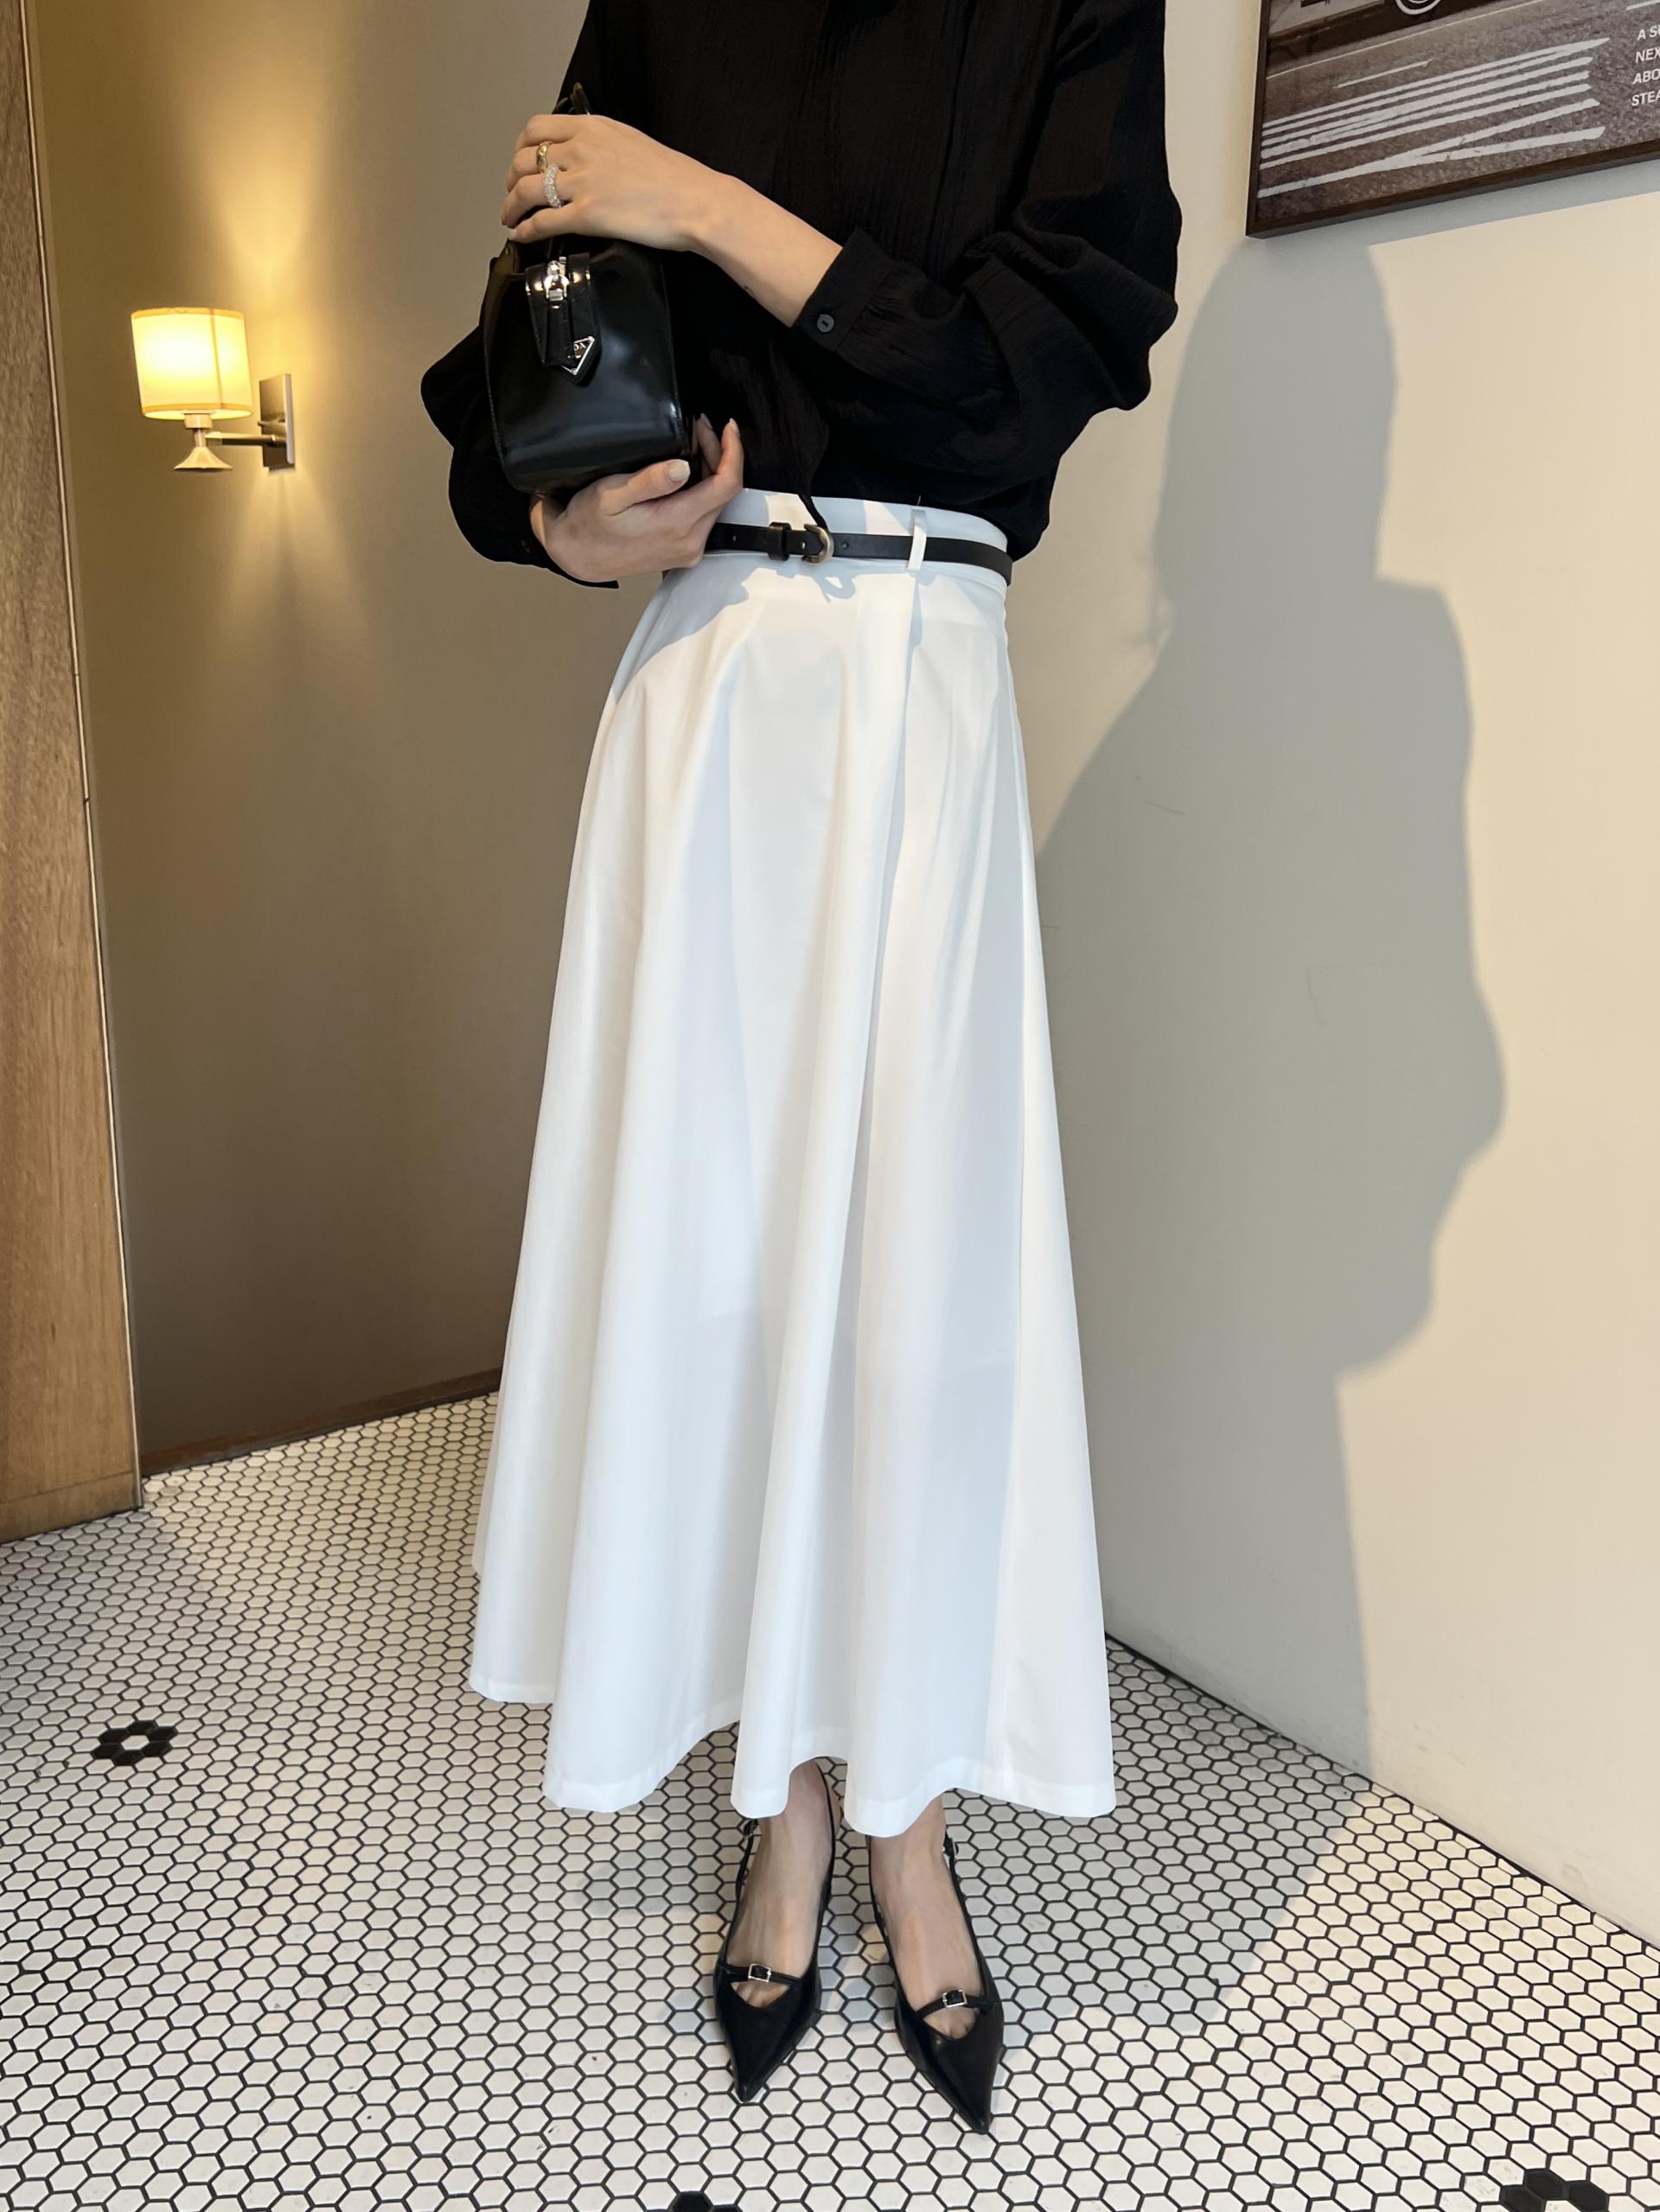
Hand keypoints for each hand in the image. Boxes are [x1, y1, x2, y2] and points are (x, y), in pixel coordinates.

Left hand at [503, 110, 725, 251]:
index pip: (537, 128)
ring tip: (510, 218)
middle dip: (511, 178)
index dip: (521, 147)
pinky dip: (525, 229)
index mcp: (592, 128)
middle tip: (513, 194)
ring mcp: (582, 182)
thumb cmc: (674, 177)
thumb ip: (602, 144)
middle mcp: (581, 149)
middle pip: (525, 159)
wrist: (695, 200)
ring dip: (511, 205)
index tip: (520, 162)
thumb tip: (586, 158)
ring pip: (525, 189)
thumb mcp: (631, 142)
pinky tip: (520, 235)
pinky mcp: (587, 215)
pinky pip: (542, 221)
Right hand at [530, 413, 743, 582]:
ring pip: (716, 502)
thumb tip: (683, 467)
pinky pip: (705, 514)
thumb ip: (650, 481)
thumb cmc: (590, 524)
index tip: (727, 427)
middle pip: (724, 491)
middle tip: (698, 428)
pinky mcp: (684, 550)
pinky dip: (702, 488)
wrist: (578, 556)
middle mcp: (690, 541)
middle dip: (719, 455)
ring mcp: (689, 549)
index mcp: (678, 524)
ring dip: (711, 471)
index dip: (733, 451)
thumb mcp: (612, 493)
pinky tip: (686, 471)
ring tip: (692, 444)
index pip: (726, 485)